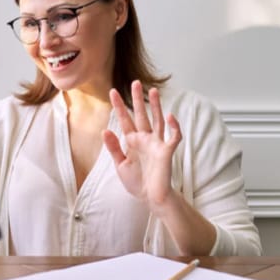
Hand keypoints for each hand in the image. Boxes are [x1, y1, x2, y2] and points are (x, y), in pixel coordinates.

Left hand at [103, 80, 181, 214]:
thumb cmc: (137, 182)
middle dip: (137, 99)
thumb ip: (114, 148)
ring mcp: (157, 143)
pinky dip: (173, 126)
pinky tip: (170, 116)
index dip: (119, 106)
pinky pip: (173, 136)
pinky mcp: (167, 151)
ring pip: (157, 120)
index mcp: (133, 141)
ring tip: (153, 91)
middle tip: (135, 82)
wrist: (151, 197)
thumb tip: (105, 130)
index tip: (112, 92)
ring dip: (156, 106)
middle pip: (141, 114)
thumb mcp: (120, 165)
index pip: (125, 120)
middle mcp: (145, 139)